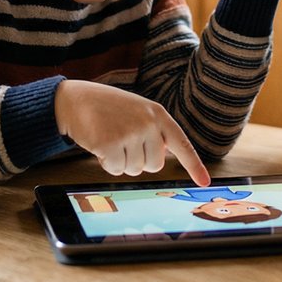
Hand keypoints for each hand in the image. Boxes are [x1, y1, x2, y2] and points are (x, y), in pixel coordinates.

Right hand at [54, 80, 210, 185]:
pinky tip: (99, 144)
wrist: (77, 99)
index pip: (181, 143)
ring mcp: (130, 133)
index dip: (194, 165)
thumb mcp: (137, 112)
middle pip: (155, 165)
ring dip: (120, 161)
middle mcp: (148, 123)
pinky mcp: (110, 143)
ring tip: (110, 138)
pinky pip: (115, 169)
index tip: (204, 182)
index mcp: (158, 114)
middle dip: (139, 160)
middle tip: (123, 142)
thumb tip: (163, 156)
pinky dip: (106, 163)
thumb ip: (154, 130)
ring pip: (134, 169)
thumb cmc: (108, 108)